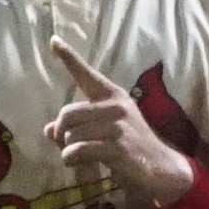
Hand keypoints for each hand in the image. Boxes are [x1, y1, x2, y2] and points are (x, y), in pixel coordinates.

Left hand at [45, 41, 196, 205]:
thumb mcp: (105, 131)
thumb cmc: (130, 146)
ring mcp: (117, 126)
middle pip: (67, 113)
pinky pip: (77, 150)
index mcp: (113, 95)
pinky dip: (71, 159)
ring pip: (70, 135)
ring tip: (78, 155)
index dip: (68, 57)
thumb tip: (48, 130)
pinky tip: (79, 163)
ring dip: (67, 149)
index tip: (53, 41)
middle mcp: (115, 106)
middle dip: (61, 131)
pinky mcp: (116, 147)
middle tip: (66, 143)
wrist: (160, 167)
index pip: (87, 74)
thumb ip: (77, 126)